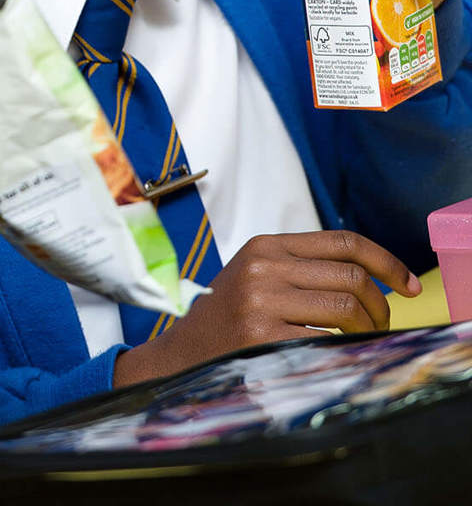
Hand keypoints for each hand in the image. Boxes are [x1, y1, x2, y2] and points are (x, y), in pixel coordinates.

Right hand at [113, 230, 420, 386]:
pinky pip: (328, 341)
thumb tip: (373, 275)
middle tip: (380, 324)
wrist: (187, 350)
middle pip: (351, 277)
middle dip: (380, 306)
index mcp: (266, 245)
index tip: (408, 284)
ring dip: (368, 329)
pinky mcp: (262, 337)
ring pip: (346, 307)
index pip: (343, 240)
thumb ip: (304, 265)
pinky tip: (336, 354)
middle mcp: (263, 267)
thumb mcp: (260, 274)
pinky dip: (344, 350)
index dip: (386, 260)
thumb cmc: (234, 314)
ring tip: (363, 340)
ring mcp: (261, 302)